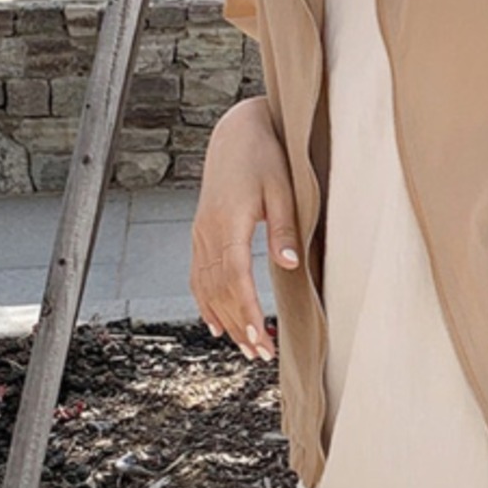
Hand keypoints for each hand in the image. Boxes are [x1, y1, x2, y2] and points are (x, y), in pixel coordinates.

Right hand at [189, 96, 300, 361]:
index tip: (262, 339)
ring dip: (226, 320)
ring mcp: (200, 233)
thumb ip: (283, 228)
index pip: (235, 278)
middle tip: (262, 355)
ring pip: (206, 287)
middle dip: (240, 325)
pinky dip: (206, 303)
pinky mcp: (200, 233)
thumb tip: (290, 265)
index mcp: (228, 221)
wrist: (237, 133)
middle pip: (219, 290)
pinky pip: (198, 275)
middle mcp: (207, 232)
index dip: (247, 311)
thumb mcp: (283, 189)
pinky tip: (217, 325)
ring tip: (247, 348)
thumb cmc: (266, 157)